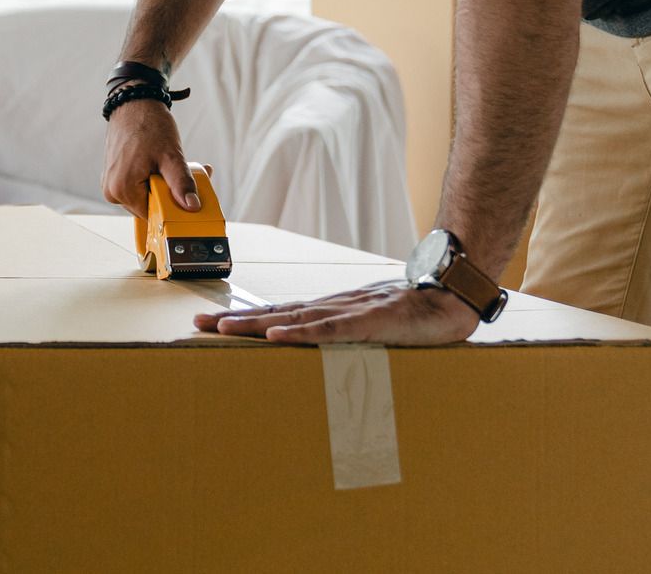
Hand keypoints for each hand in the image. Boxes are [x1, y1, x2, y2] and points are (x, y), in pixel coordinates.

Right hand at [102, 96, 198, 217]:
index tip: (188, 194)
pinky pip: (137, 186)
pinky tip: (161, 164)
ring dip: (163, 185)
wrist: (133, 103)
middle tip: (187, 174)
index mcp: (122, 189)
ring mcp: (111, 183)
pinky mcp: (114, 176)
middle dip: (170, 193)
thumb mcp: (171, 156)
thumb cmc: (149, 125)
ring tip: (173, 165)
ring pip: (145, 196)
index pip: (153, 215)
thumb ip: (181, 184)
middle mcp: (112, 191)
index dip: (172, 206)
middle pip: (149, 206)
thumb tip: (192, 206)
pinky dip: (153, 179)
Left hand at [193, 282, 480, 344]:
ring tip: (223, 330)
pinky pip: (329, 329)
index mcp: (330, 311)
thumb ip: (345, 339)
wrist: (452, 299)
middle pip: (275, 314)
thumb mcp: (371, 330)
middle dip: (235, 321)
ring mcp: (349, 312)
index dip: (244, 319)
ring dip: (256, 325)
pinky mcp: (369, 321)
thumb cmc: (413, 316)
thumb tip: (317, 353)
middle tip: (198, 326)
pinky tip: (276, 336)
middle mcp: (331, 307)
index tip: (211, 325)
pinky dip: (300, 333)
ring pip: (293, 319)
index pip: (279, 315)